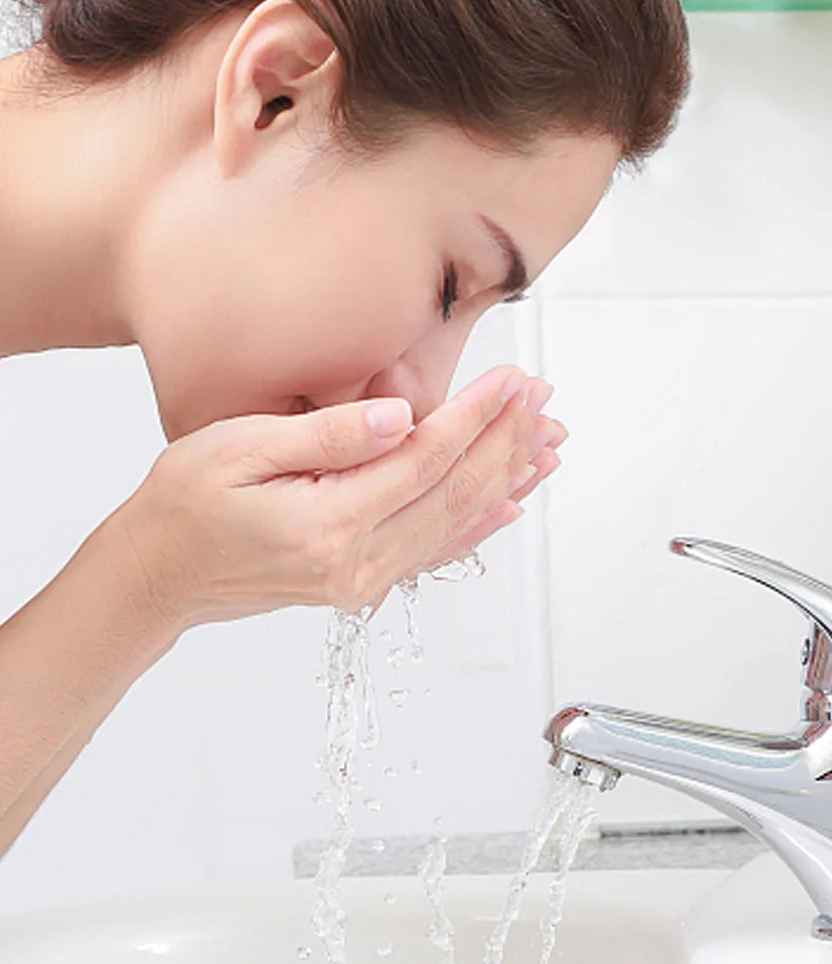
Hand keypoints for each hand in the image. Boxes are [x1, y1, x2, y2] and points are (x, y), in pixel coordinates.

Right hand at [103, 365, 566, 635]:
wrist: (152, 577)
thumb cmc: (180, 504)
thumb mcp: (238, 449)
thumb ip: (327, 436)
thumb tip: (400, 416)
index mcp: (329, 524)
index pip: (427, 460)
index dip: (478, 416)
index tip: (515, 380)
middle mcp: (357, 563)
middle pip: (456, 492)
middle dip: (506, 440)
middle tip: (543, 397)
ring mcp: (364, 580)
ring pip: (457, 522)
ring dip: (506, 477)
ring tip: (547, 437)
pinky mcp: (362, 583)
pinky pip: (438, 550)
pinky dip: (481, 521)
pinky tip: (514, 500)